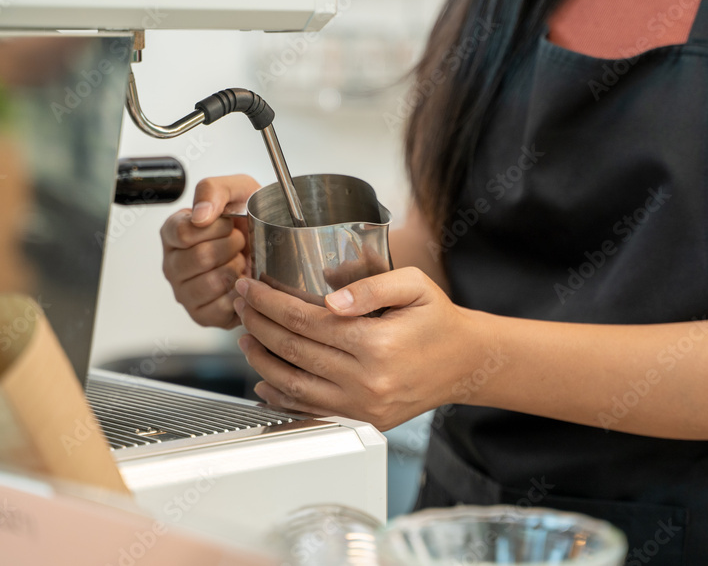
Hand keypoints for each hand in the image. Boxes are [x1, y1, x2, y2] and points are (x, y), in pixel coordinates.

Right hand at [161, 174, 259, 328]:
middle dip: (231, 247)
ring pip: (211, 283)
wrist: (271, 248)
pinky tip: (242, 282)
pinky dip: (239, 294)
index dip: (215, 228)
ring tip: (240, 261)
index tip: (229, 223)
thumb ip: (213, 190)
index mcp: (173, 232)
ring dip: (236, 269)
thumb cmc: (250, 219)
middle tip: (240, 242)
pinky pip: (219, 307)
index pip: (183, 232)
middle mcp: (172, 264)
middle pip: (200, 258)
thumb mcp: (237, 190)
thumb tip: (200, 216)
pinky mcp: (201, 315)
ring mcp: (184, 292)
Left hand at [232, 267, 495, 430]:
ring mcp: (362, 406)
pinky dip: (280, 396)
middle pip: (293, 350)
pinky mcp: (363, 421)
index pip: (305, 320)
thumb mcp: (414, 286)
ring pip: (293, 384)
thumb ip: (371, 286)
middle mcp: (366, 379)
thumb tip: (329, 300)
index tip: (251, 288)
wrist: (465, 363)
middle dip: (258, 324)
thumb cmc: (438, 320)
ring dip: (261, 359)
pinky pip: (310, 411)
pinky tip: (264, 379)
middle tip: (242, 305)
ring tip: (246, 337)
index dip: (270, 303)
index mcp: (376, 343)